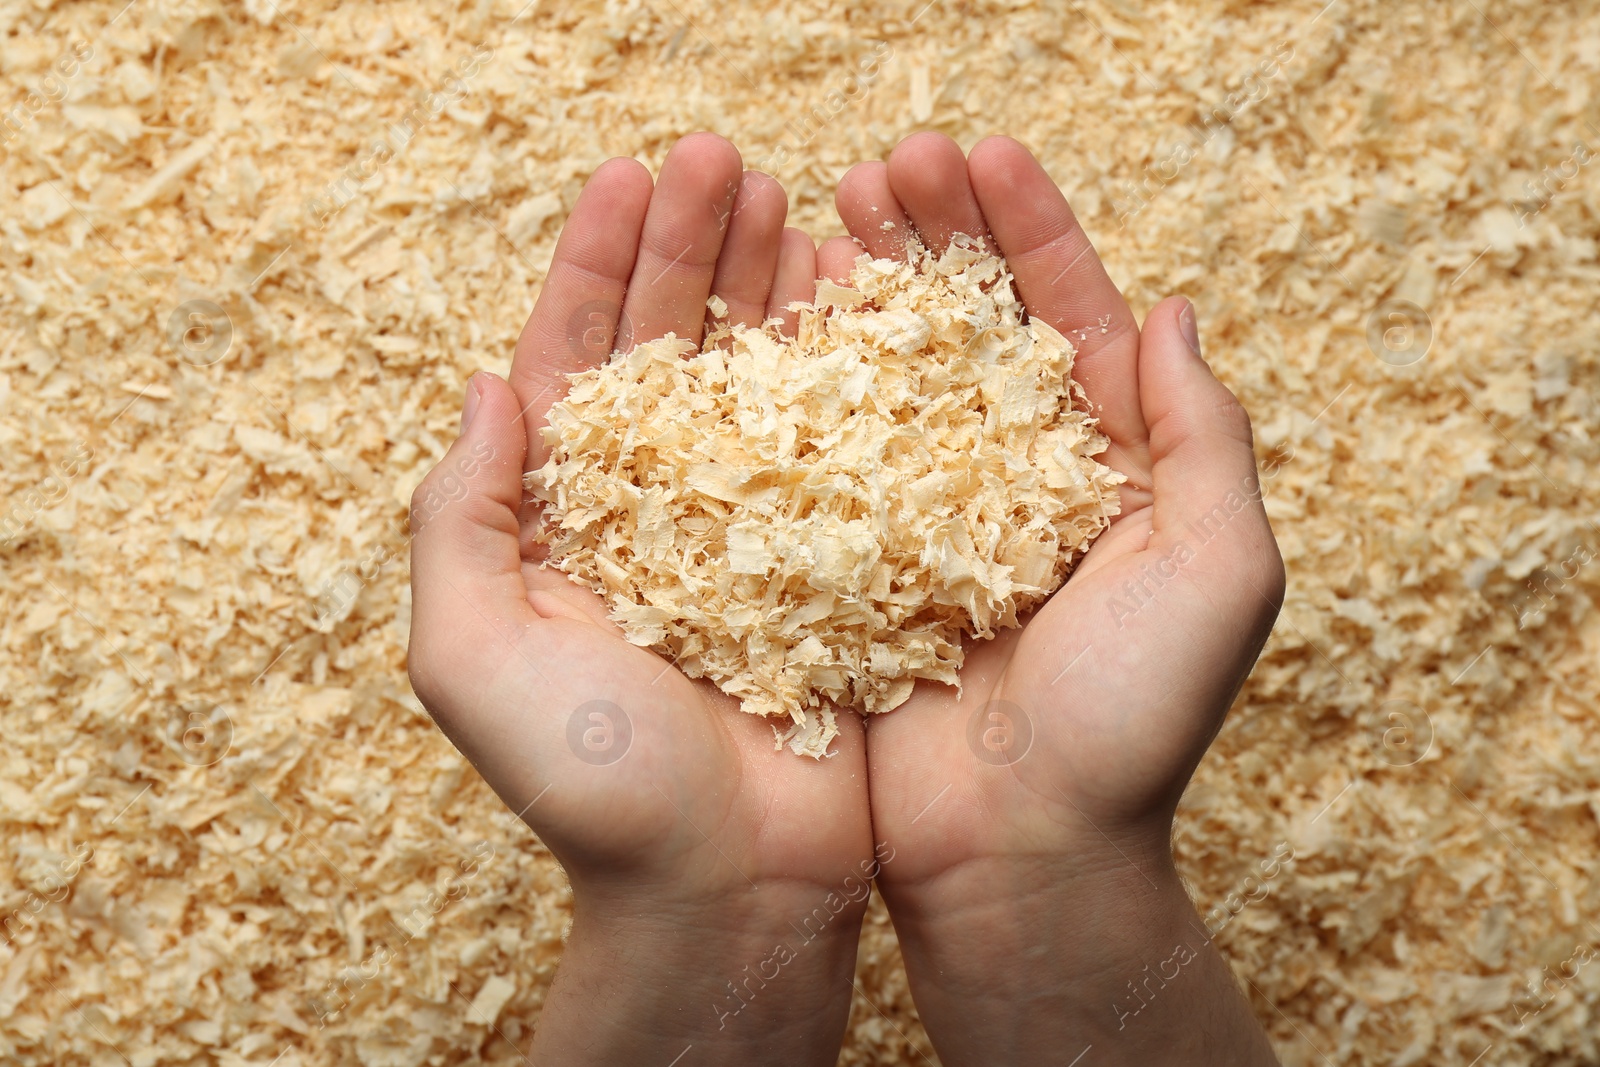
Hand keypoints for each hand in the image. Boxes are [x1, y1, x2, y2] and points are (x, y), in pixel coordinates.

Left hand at [407, 133, 872, 1065]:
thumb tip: (489, 384)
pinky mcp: (829, 555)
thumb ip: (459, 517)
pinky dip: (839, 361)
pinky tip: (849, 289)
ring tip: (790, 193)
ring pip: (753, 375)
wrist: (730, 885)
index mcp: (563, 517)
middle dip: (688, 246)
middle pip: (667, 345)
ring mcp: (747, 528)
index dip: (594, 265)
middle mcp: (654, 508)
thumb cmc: (593, 785)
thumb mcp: (472, 651)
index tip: (625, 176)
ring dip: (764, 281)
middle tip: (721, 156)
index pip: (574, 359)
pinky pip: (833, 438)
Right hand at [819, 133, 1283, 1063]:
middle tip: (883, 164)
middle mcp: (1012, 477)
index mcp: (1104, 466)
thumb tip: (1171, 311)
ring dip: (861, 286)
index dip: (1029, 229)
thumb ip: (1202, 438)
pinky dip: (804, 377)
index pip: (1066, 316)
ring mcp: (926, 515)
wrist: (1019, 854)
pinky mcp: (853, 560)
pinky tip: (776, 313)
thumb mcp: (1217, 570)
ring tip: (821, 207)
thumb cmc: (1132, 725)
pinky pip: (826, 451)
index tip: (982, 151)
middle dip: (933, 236)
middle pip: (969, 325)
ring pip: (890, 372)